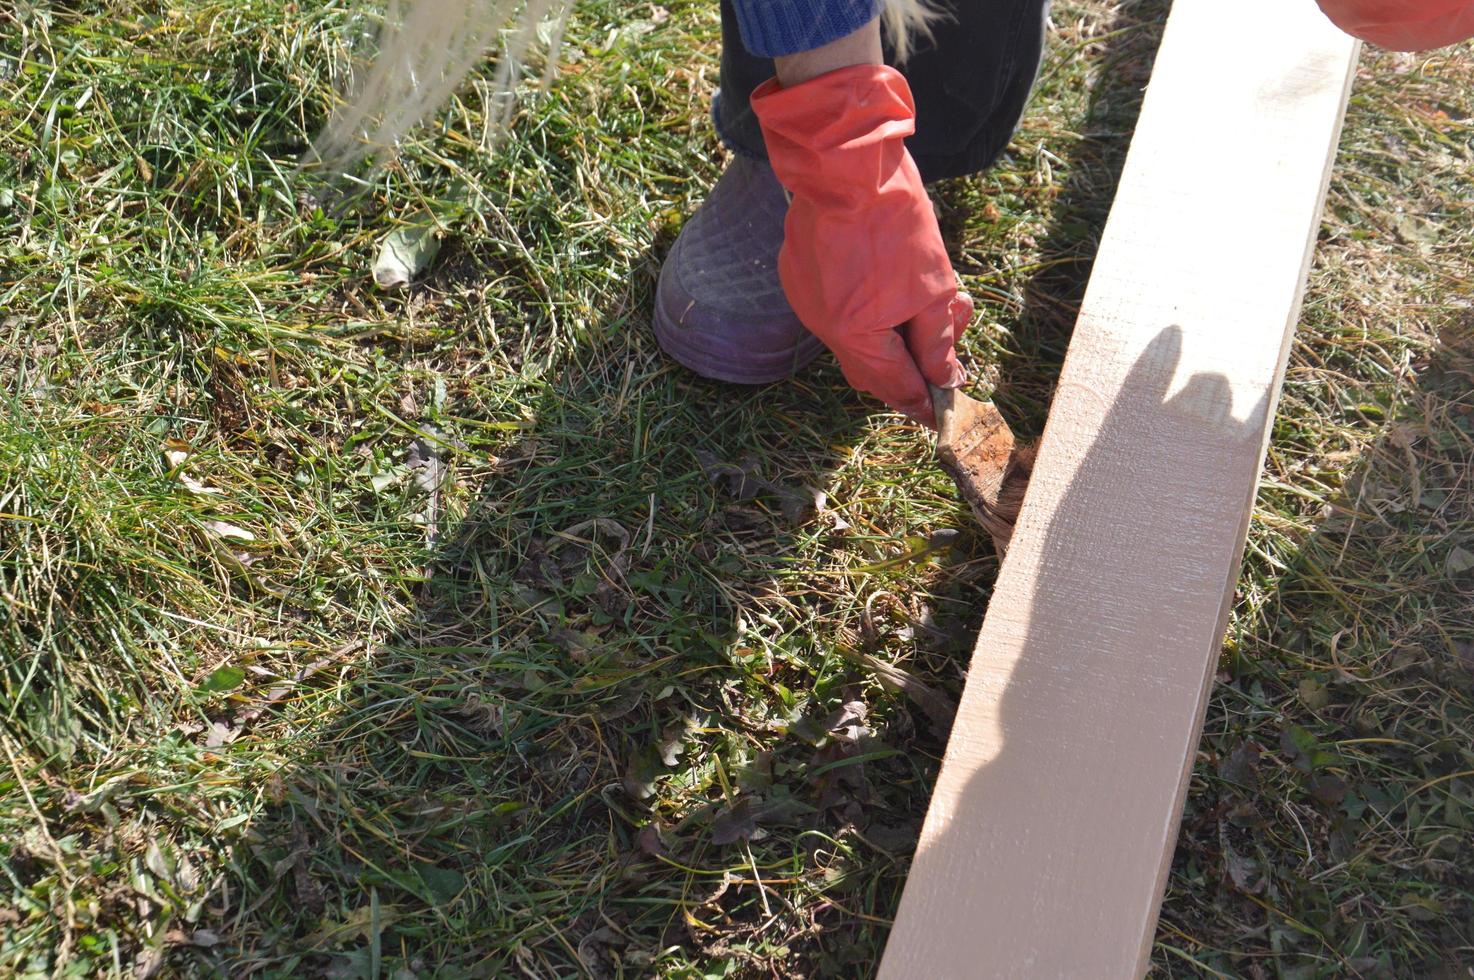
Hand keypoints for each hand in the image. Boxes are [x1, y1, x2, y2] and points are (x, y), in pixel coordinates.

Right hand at [751, 63, 968, 427]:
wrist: (845, 160)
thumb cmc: (893, 220)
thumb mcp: (933, 285)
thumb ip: (937, 340)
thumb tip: (944, 378)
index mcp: (854, 335)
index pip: (893, 385)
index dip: (920, 399)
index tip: (939, 410)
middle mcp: (822, 325)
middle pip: (869, 368)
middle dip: (909, 361)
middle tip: (943, 339)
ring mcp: (805, 298)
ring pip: (852, 337)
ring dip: (890, 331)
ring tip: (926, 297)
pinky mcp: (798, 273)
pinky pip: (835, 308)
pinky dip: (864, 308)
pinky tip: (888, 278)